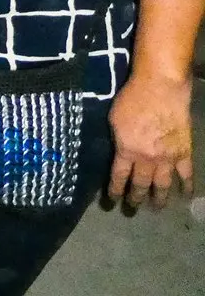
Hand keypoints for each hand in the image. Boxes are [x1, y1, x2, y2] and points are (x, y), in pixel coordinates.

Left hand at [107, 72, 193, 208]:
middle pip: (140, 184)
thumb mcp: (114, 119)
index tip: (111, 201)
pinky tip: (185, 195)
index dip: (115, 190)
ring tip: (156, 208)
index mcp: (126, 150)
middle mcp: (146, 159)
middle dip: (135, 198)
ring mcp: (168, 158)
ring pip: (163, 185)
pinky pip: (186, 174)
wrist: (160, 89)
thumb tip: (118, 150)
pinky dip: (187, 187)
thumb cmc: (132, 99)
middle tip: (132, 209)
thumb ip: (117, 139)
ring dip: (159, 198)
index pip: (118, 176)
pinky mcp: (184, 152)